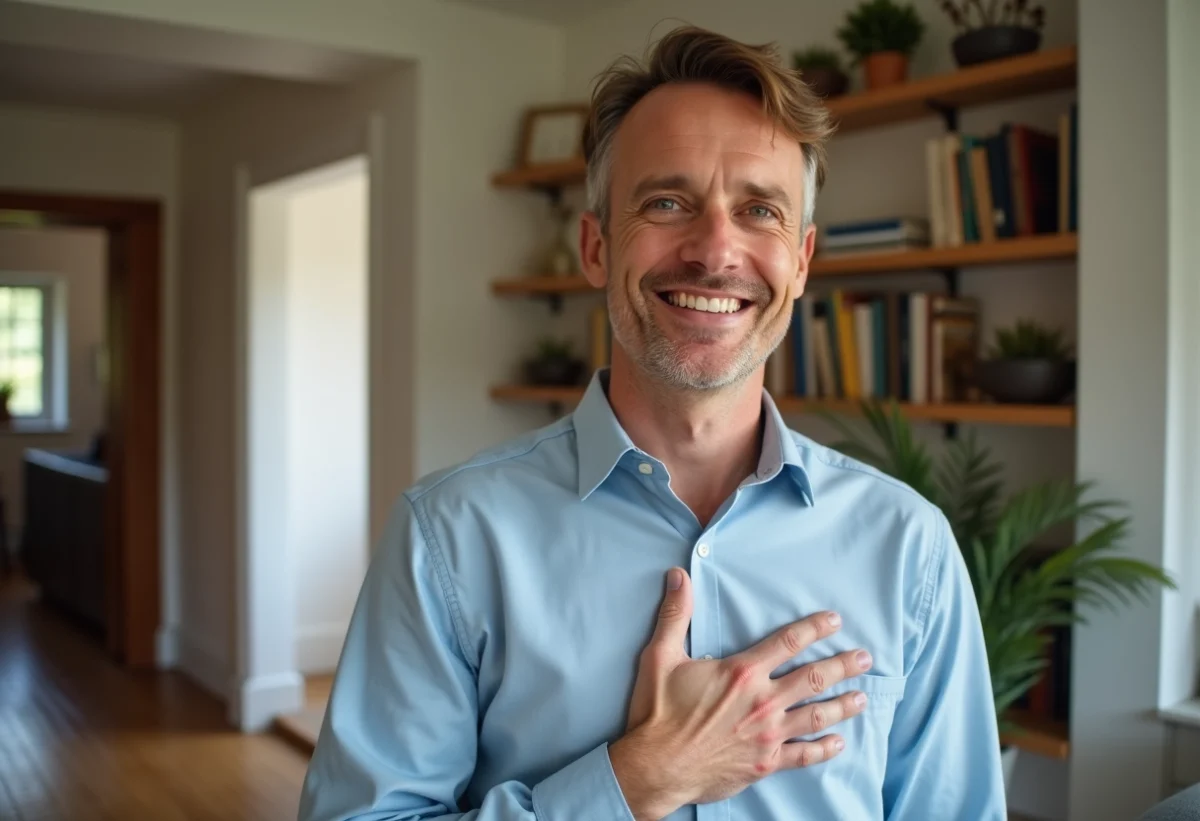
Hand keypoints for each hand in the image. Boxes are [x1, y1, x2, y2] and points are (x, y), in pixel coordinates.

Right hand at [609, 567, 871, 820]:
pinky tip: (839, 743)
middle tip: (865, 658)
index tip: (834, 621)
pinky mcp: (765, 763)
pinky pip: (803, 756)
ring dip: (842, 705)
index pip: (788, 642)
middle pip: (813, 678)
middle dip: (843, 666)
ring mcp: (768, 735)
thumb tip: (677, 576)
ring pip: (816, 716)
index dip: (814, 629)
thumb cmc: (658, 713)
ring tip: (862, 697)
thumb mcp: (660, 657)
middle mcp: (762, 701)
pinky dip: (824, 749)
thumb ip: (675, 615)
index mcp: (741, 672)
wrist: (656, 766)